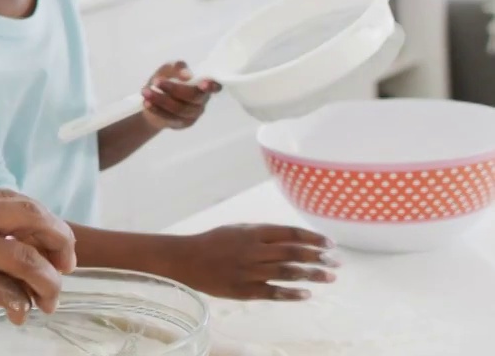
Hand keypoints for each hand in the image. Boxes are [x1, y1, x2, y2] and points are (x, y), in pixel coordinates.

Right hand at [0, 189, 76, 326]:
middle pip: (29, 216)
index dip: (42, 218)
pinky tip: (19, 315)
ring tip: (48, 301)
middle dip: (60, 239)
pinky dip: (20, 306)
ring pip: (26, 259)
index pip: (13, 198)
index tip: (53, 241)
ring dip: (49, 282)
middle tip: (67, 265)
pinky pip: (3, 292)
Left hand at [140, 61, 220, 129]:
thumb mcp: (168, 69)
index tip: (204, 84)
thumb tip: (187, 75)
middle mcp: (201, 101)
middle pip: (193, 97)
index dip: (211, 86)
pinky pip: (170, 118)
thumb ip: (177, 68)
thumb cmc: (165, 80)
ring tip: (145, 91)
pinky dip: (156, 109)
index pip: (214, 86)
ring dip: (160, 99)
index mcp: (203, 85)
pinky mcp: (182, 124)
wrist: (152, 100)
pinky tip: (147, 102)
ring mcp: (193, 114)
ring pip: (179, 108)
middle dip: (174, 89)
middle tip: (156, 81)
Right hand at [168, 224, 338, 300]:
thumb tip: (294, 238)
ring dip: (312, 275)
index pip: (290, 233)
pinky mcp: (243, 289)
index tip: (330, 244)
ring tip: (329, 278)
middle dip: (319, 257)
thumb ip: (264, 233)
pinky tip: (306, 294)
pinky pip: (272, 292)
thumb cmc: (214, 242)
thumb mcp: (238, 229)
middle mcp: (253, 250)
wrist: (186, 259)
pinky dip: (291, 294)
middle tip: (337, 263)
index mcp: (253, 232)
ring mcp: (249, 271)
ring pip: (287, 272)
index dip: (313, 238)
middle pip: (293, 253)